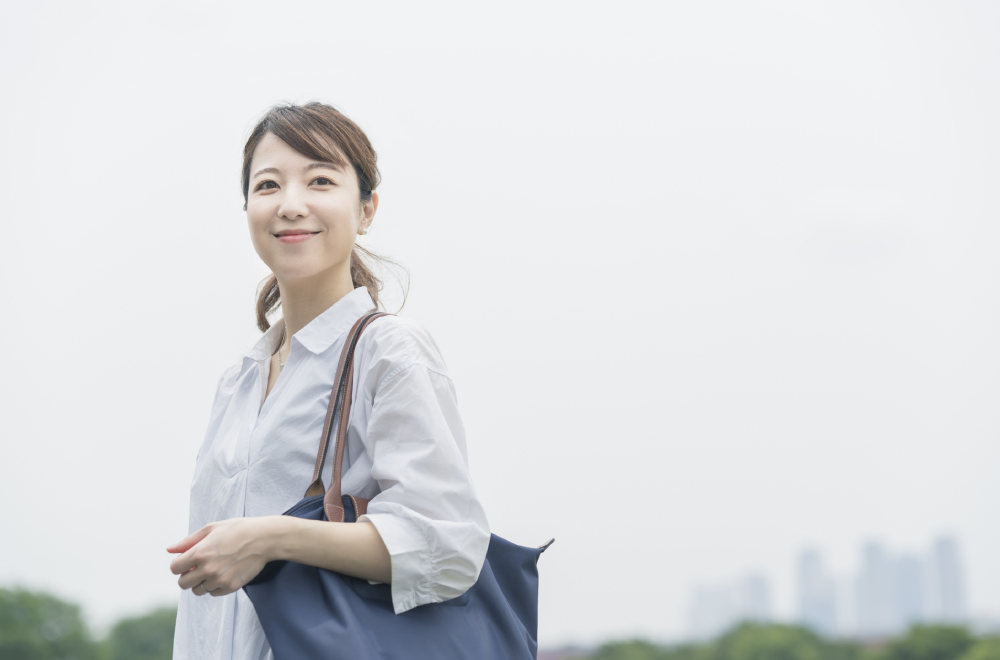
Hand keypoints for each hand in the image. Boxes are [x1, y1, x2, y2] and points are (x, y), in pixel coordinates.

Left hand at [167, 517, 281, 596]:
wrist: (264, 538)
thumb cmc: (238, 530)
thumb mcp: (211, 528)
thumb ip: (188, 541)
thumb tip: (170, 550)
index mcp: (199, 552)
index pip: (175, 569)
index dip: (180, 565)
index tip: (188, 561)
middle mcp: (207, 569)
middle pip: (183, 583)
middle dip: (188, 576)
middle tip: (199, 567)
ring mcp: (219, 579)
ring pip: (198, 590)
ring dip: (201, 582)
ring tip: (213, 570)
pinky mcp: (230, 587)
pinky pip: (213, 593)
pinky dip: (215, 586)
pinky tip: (223, 574)